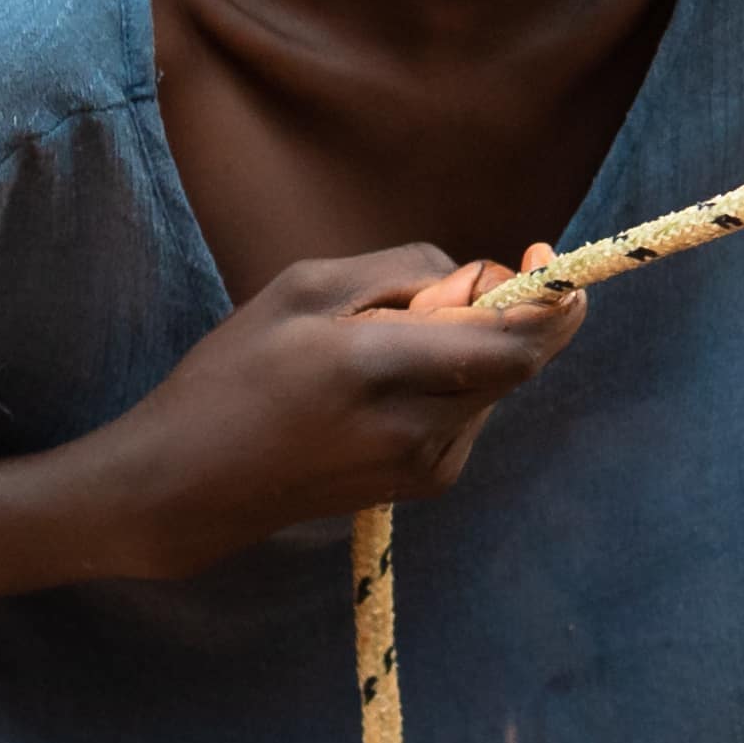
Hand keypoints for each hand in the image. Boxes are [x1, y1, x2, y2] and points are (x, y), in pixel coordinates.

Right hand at [100, 247, 588, 565]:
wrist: (192, 486)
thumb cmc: (235, 375)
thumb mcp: (306, 288)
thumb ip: (406, 272)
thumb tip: (481, 280)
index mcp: (380, 367)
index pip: (514, 342)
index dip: (551, 300)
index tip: (542, 256)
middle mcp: (417, 426)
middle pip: (518, 360)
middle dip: (504, 312)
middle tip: (434, 293)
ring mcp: (427, 464)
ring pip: (494, 383)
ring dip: (470, 347)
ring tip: (385, 345)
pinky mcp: (427, 483)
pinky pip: (470, 411)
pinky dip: (453, 380)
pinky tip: (386, 383)